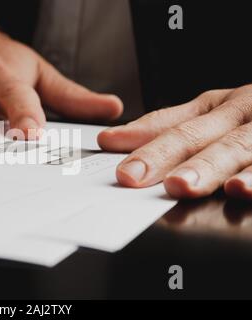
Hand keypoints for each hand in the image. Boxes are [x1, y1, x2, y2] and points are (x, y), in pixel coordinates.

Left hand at [98, 84, 251, 199]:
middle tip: (131, 175)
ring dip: (204, 167)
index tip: (106, 142)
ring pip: (234, 147)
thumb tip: (115, 141)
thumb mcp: (218, 118)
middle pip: (193, 134)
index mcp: (215, 107)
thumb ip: (174, 132)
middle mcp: (237, 113)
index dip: (137, 133)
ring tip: (179, 185)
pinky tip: (240, 189)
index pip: (168, 121)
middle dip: (160, 155)